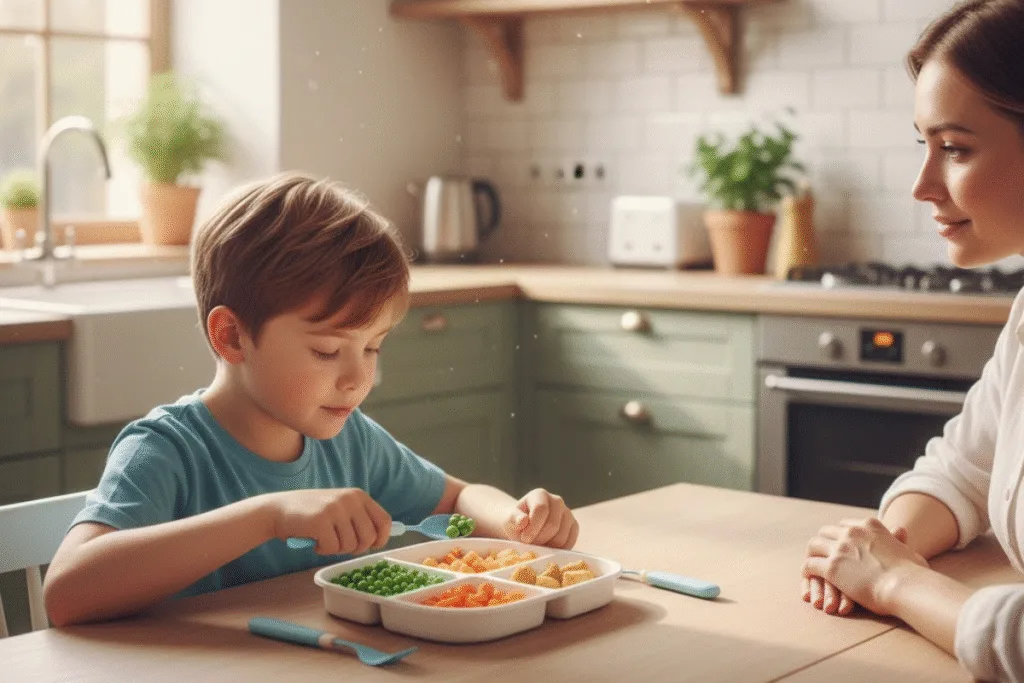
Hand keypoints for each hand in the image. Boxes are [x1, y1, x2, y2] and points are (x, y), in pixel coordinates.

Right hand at [266, 488, 390, 554]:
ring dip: (337, 550)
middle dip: (356, 549)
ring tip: (324, 539)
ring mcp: (336, 509)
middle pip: (369, 538)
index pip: (384, 521)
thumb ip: (359, 519)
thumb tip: (380, 539)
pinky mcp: (321, 521)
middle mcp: (350, 499)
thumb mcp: (340, 508)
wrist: (278, 509)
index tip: (370, 546)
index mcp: (359, 495)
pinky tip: (314, 541)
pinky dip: (323, 550)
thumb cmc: (311, 514)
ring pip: (350, 545)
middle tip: (340, 546)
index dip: (380, 539)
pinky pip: (332, 548)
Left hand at [503, 488, 578, 548]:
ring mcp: (568, 513)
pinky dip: (558, 550)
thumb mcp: (509, 520)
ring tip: (538, 545)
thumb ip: (513, 519)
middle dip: (540, 539)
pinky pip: (570, 542)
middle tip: (530, 544)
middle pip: (553, 525)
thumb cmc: (516, 522)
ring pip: (562, 536)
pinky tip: (548, 547)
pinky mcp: (574, 526)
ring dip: (548, 546)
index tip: (524, 539)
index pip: (541, 509)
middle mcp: (557, 501)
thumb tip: (523, 520)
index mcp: (540, 495)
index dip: (533, 527)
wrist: (524, 528)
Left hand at [802, 518, 928, 615]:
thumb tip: (902, 530)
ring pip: (814, 545)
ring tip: (811, 565)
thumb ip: (899, 539)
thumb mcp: (908, 549)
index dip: (839, 536)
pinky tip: (808, 578)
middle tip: (820, 554)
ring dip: (812, 555)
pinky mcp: (832, 567)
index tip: (837, 545)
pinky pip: (809, 565)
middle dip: (823, 543)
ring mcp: (840, 549)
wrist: (907, 586)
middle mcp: (851, 532)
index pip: (845, 525)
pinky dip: (807, 571)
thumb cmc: (914, 574)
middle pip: (826, 532)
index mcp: (869, 525)